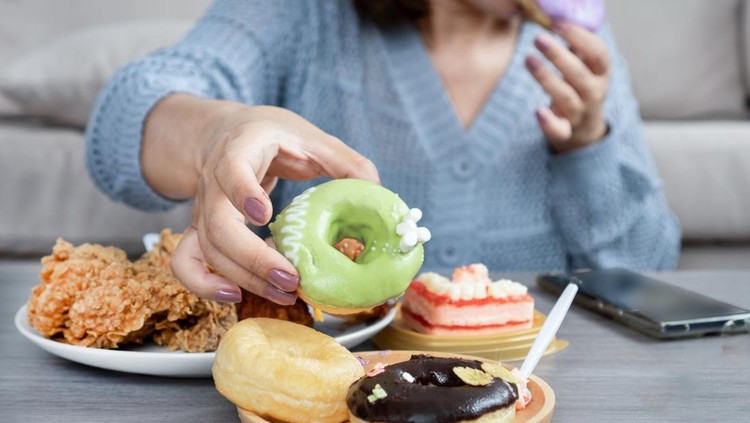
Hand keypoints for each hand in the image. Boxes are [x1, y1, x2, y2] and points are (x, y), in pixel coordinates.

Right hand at [168, 102, 379, 304]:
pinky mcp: (200, 230)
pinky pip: (186, 262)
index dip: (242, 192)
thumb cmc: (271, 135)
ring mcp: (202, 209)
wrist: (226, 133)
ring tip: (284, 292)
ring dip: (244, 277)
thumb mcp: (309, 136)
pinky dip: (204, 284)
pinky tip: (236, 295)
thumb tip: (376, 191)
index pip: (230, 168)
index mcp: (240, 149)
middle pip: (217, 225)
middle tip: (291, 278)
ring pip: (208, 250)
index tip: (264, 214)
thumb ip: (345, 161)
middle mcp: (213, 181)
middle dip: (253, 258)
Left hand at [525, 22, 609, 152]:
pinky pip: (560, 130)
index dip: (580, 37)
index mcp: (601, 73)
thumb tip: (556, 16)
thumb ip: (576, 46)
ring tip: (528, 59)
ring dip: (547, 78)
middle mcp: (594, 93)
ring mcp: (580, 114)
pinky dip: (549, 123)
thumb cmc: (579, 86)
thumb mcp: (584, 65)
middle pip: (579, 74)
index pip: (597, 54)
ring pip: (566, 98)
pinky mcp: (566, 132)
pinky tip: (538, 110)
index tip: (557, 24)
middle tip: (538, 38)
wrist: (585, 128)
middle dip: (559, 55)